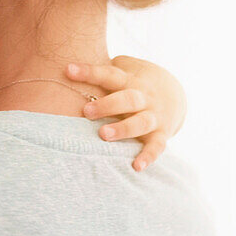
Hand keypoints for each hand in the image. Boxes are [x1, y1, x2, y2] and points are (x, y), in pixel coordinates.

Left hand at [65, 56, 186, 171]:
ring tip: (103, 135)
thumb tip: (60, 69)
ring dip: (123, 129)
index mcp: (130, 80)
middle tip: (86, 112)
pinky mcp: (161, 134)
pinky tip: (136, 166)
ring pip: (141, 122)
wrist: (175, 93)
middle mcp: (144, 97)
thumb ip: (100, 73)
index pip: (109, 74)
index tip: (68, 70)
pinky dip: (148, 156)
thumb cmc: (133, 83)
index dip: (89, 72)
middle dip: (107, 105)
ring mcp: (154, 116)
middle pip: (128, 98)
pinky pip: (157, 146)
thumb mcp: (123, 71)